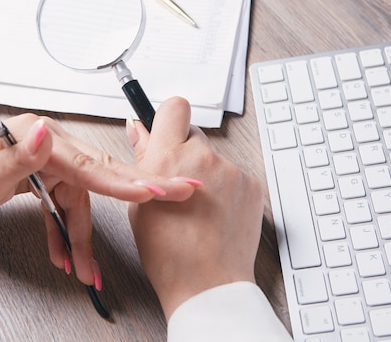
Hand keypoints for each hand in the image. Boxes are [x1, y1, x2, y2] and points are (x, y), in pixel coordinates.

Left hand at [0, 113, 198, 286]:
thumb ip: (18, 158)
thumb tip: (48, 136)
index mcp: (36, 137)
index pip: (89, 164)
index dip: (125, 181)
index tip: (155, 189)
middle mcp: (49, 144)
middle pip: (100, 175)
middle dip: (138, 190)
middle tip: (179, 191)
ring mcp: (49, 160)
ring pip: (81, 202)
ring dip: (82, 238)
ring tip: (86, 271)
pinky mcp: (45, 176)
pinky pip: (64, 206)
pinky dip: (65, 232)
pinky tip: (64, 254)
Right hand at [126, 97, 266, 319]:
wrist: (207, 283)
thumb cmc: (169, 253)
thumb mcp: (141, 205)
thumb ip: (143, 161)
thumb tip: (139, 130)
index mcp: (168, 158)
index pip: (175, 107)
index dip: (169, 118)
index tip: (167, 132)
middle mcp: (203, 157)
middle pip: (194, 134)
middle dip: (185, 151)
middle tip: (178, 183)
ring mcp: (232, 171)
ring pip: (214, 158)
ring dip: (206, 174)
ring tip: (198, 209)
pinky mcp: (251, 185)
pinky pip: (234, 176)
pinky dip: (226, 190)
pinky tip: (216, 215)